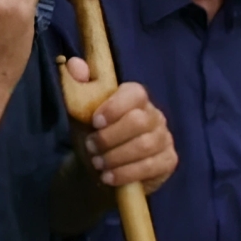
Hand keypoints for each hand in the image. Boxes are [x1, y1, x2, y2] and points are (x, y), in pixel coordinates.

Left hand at [64, 64, 176, 194]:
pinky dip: (127, 173)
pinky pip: (152, 166)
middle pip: (139, 121)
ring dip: (116, 157)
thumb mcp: (78, 112)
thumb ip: (76, 86)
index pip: (135, 93)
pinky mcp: (168, 161)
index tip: (95, 121)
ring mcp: (164, 138)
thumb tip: (72, 63)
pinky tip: (110, 177)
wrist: (97, 170)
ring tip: (98, 163)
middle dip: (110, 137)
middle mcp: (154, 115)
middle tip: (91, 147)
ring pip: (145, 145)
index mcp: (134, 98)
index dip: (116, 106)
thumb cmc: (91, 135)